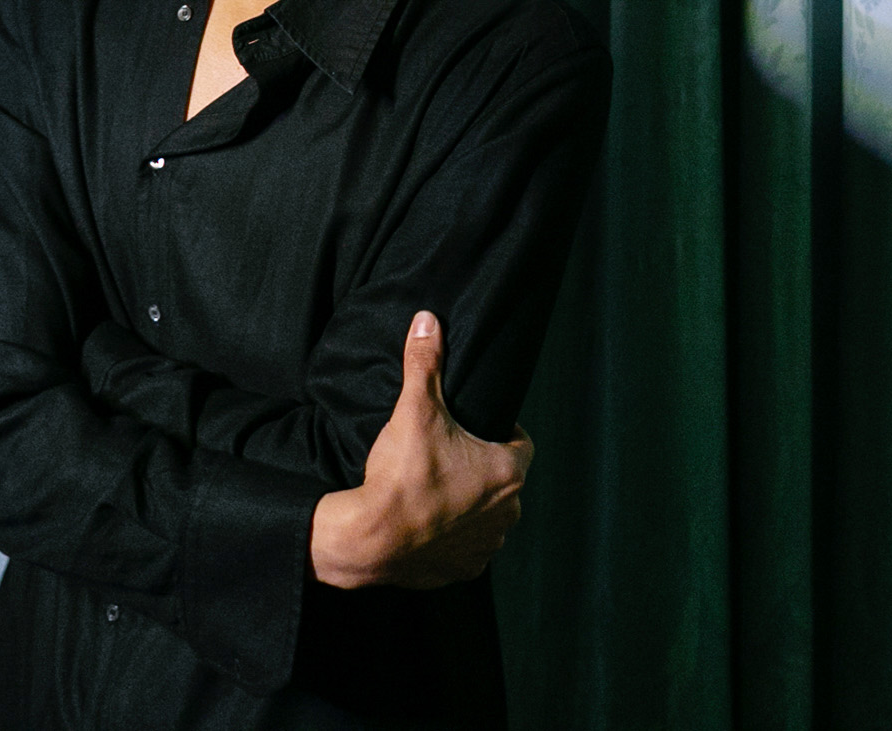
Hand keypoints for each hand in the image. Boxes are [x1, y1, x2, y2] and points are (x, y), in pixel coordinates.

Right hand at [308, 311, 532, 589]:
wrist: (370, 539)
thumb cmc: (400, 476)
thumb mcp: (414, 409)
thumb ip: (425, 363)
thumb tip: (428, 321)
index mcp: (507, 472)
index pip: (520, 442)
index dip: (501, 429)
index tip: (476, 425)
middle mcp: (508, 513)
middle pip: (503, 479)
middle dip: (481, 466)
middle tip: (447, 453)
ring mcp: (487, 546)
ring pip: (487, 516)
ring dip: (469, 504)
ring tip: (435, 487)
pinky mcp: (463, 570)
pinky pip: (466, 548)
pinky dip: (452, 536)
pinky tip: (427, 521)